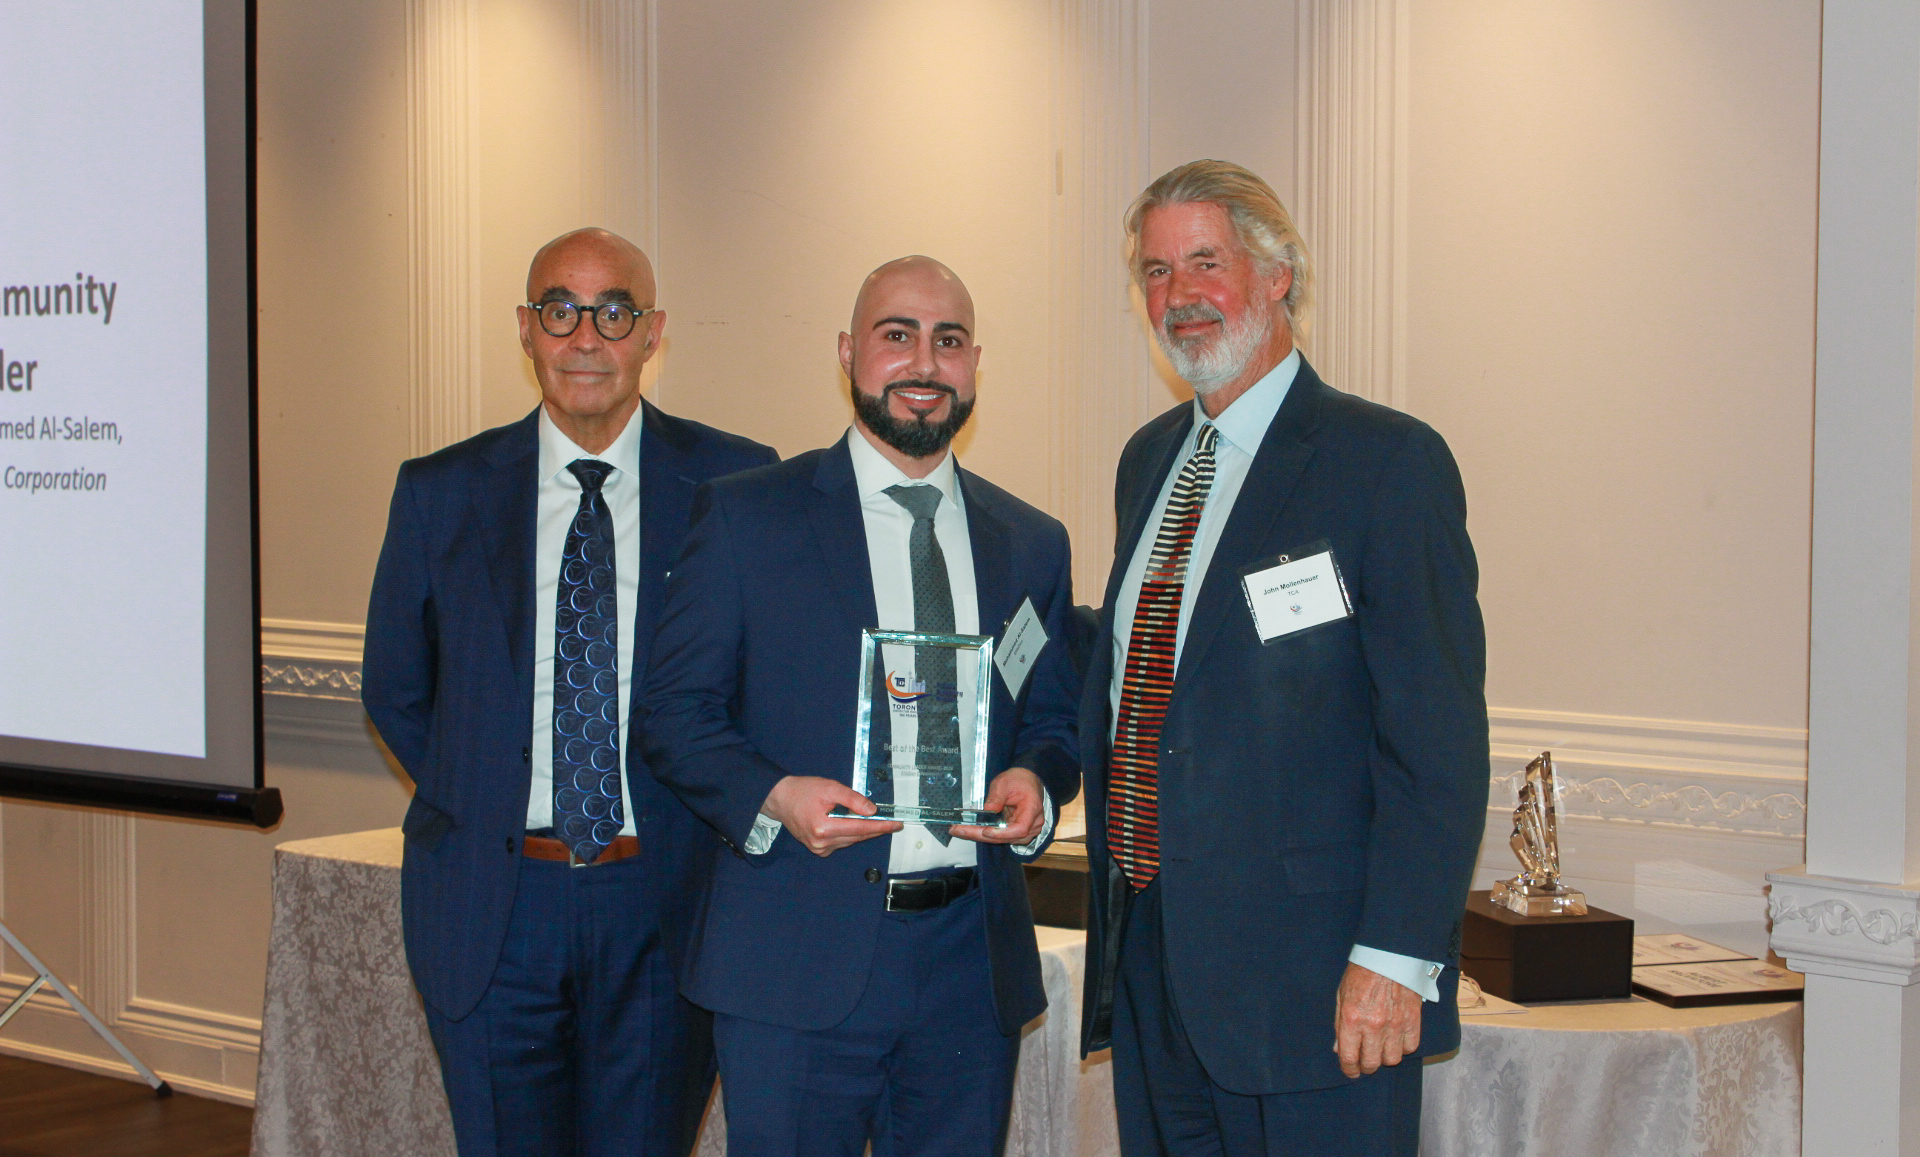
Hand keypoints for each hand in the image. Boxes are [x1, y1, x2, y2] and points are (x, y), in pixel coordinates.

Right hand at [760, 776, 901, 856]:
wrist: (781, 800)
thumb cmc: (804, 791)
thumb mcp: (830, 788)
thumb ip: (852, 799)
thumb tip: (872, 811)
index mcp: (824, 828)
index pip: (860, 828)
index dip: (881, 827)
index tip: (897, 825)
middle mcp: (822, 843)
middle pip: (857, 836)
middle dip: (876, 829)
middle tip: (893, 823)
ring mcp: (819, 849)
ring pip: (851, 840)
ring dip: (863, 831)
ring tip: (876, 822)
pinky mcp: (818, 850)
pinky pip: (842, 843)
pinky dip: (850, 834)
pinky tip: (853, 824)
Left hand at [949, 767, 1043, 844]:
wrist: (1026, 780)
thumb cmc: (1018, 780)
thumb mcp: (1004, 783)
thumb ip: (997, 796)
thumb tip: (988, 809)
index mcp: (1032, 809)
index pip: (1020, 829)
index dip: (1002, 833)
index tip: (985, 831)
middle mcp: (1032, 824)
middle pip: (1007, 837)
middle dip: (981, 835)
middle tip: (959, 831)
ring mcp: (1026, 830)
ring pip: (1003, 839)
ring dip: (981, 836)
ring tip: (961, 831)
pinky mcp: (1017, 831)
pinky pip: (1001, 836)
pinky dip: (986, 834)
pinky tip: (970, 830)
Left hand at [1333, 962, 1421, 1076]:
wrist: (1389, 957)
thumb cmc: (1361, 974)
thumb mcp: (1341, 996)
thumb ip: (1340, 1025)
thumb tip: (1338, 1049)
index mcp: (1352, 1019)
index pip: (1349, 1057)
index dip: (1349, 1069)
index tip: (1350, 1071)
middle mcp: (1373, 1026)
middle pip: (1371, 1063)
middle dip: (1366, 1066)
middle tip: (1364, 1062)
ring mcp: (1395, 1025)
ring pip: (1392, 1059)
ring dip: (1385, 1058)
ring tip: (1381, 1049)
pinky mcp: (1413, 1021)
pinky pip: (1410, 1047)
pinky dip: (1403, 1048)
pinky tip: (1396, 1040)